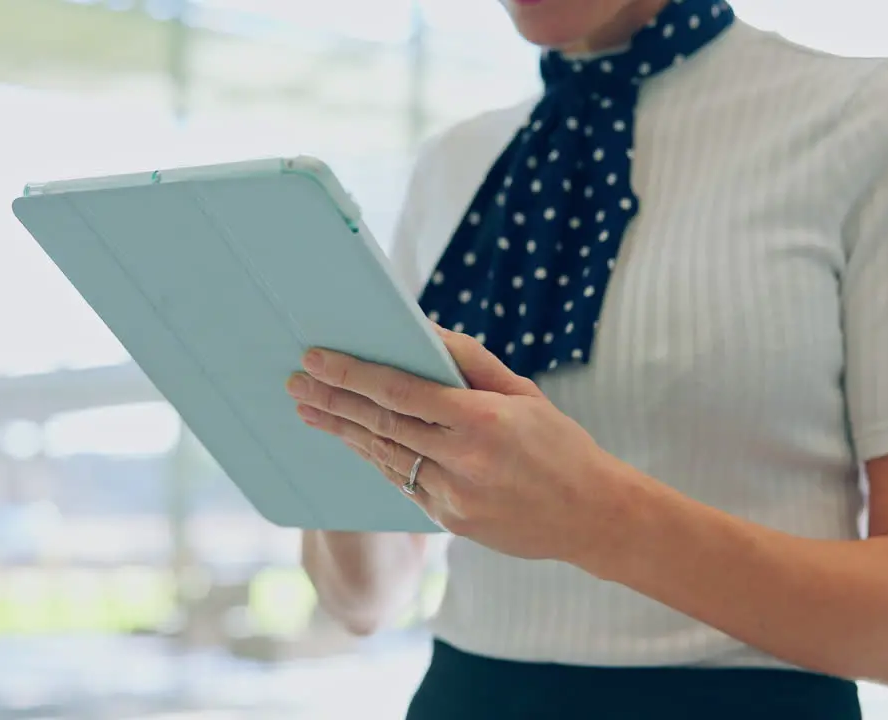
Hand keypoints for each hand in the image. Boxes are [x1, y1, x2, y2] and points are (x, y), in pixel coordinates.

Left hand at [285, 326, 618, 561]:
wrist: (592, 516)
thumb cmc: (560, 444)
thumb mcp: (523, 392)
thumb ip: (469, 361)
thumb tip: (420, 330)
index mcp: (482, 419)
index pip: (400, 390)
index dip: (352, 373)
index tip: (317, 358)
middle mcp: (463, 460)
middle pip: (380, 423)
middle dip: (333, 401)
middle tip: (296, 383)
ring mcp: (452, 496)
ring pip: (383, 456)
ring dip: (343, 431)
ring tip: (309, 411)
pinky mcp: (449, 521)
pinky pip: (402, 482)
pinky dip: (376, 458)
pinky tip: (353, 440)